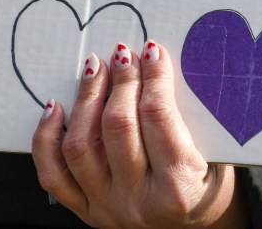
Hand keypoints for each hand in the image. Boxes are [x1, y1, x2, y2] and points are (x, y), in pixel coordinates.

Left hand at [32, 41, 246, 228]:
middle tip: (123, 55)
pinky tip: (55, 107)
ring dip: (86, 99)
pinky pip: (53, 173)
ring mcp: (107, 208)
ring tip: (95, 69)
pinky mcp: (86, 211)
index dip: (154, 77)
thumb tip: (157, 61)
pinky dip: (47, 138)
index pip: (158, 117)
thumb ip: (188, 116)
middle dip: (120, 81)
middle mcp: (137, 202)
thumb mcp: (214, 155)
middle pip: (117, 126)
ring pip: (81, 146)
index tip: (152, 51)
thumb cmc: (206, 185)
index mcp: (177, 188)